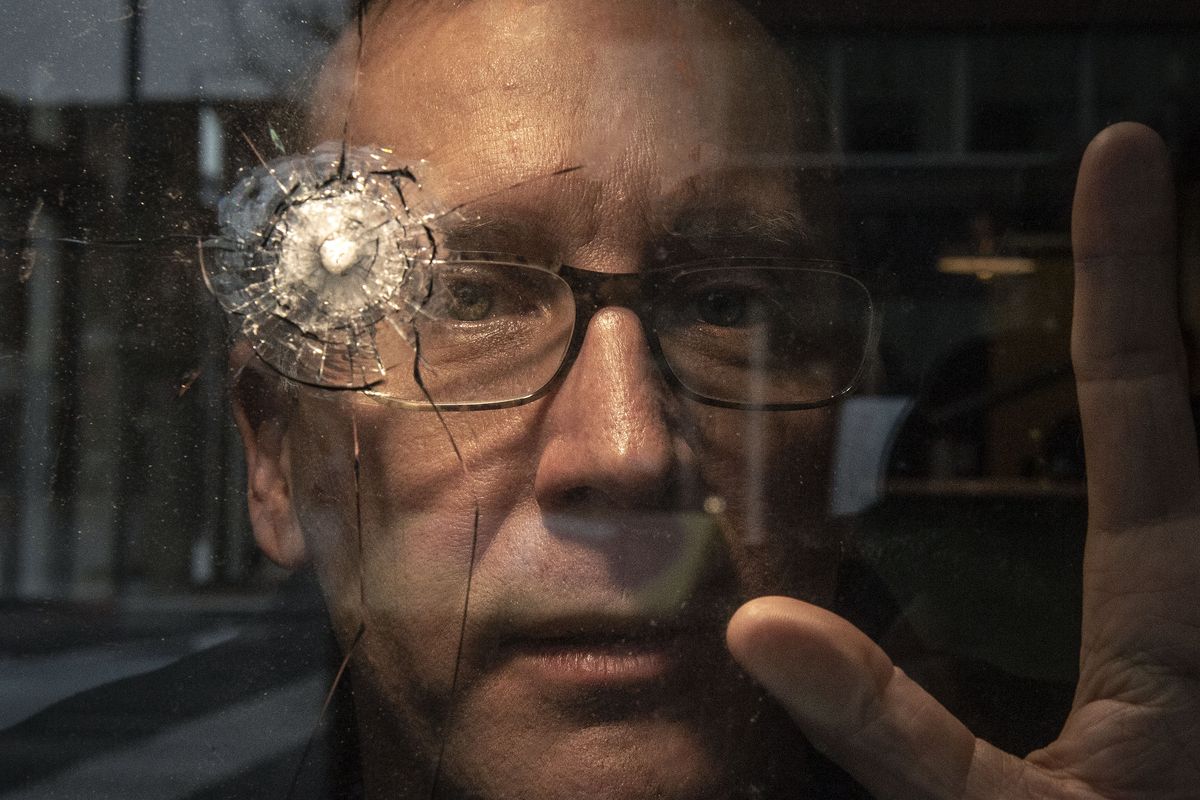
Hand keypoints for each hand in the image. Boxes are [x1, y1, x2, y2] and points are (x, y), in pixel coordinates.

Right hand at [727, 122, 1199, 798]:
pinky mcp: (1175, 668)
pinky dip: (1144, 456)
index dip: (1123, 275)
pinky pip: (1168, 533)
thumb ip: (893, 733)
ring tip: (1123, 282)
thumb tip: (762, 621)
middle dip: (1162, 291)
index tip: (1126, 150)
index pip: (1143, 410)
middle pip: (1190, 411)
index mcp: (1178, 620)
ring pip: (1184, 472)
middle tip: (1138, 182)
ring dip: (1154, 377)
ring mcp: (1192, 624)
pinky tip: (1111, 458)